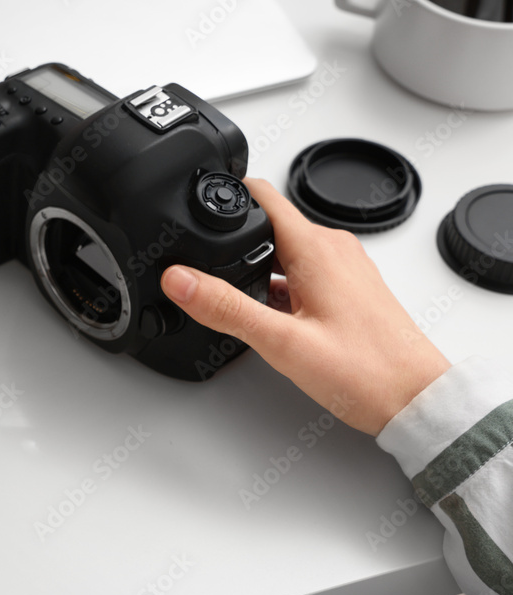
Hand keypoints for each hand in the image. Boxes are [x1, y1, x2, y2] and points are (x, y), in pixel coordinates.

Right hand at [161, 178, 449, 435]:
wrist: (416, 400)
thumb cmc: (366, 372)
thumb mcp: (281, 342)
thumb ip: (225, 308)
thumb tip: (179, 279)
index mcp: (315, 248)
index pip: (262, 194)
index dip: (226, 194)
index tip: (198, 207)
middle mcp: (332, 249)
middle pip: (269, 224)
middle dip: (235, 242)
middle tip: (206, 272)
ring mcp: (344, 268)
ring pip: (285, 251)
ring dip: (257, 269)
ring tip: (239, 305)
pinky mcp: (349, 289)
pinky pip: (303, 273)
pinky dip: (280, 288)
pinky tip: (273, 322)